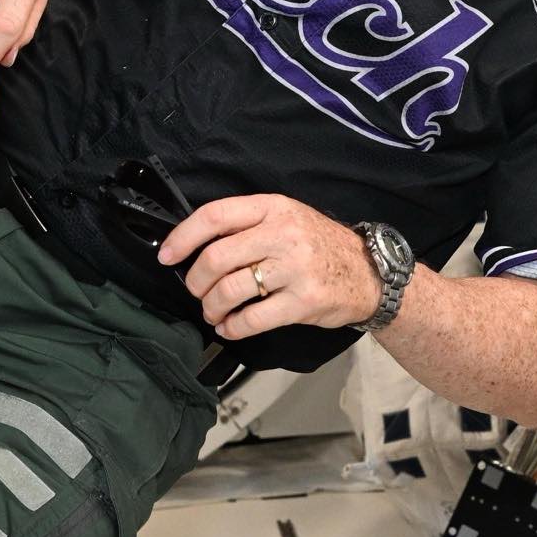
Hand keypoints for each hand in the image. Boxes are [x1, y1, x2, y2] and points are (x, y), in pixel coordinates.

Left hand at [158, 193, 380, 341]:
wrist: (369, 273)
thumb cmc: (319, 245)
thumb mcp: (288, 218)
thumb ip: (248, 225)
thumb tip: (196, 245)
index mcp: (273, 208)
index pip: (215, 215)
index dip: (183, 236)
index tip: (167, 255)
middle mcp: (283, 234)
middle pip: (216, 257)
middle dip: (196, 281)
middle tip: (197, 291)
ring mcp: (294, 269)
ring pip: (230, 290)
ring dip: (212, 307)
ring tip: (213, 312)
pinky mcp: (302, 301)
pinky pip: (252, 319)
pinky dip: (232, 327)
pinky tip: (230, 327)